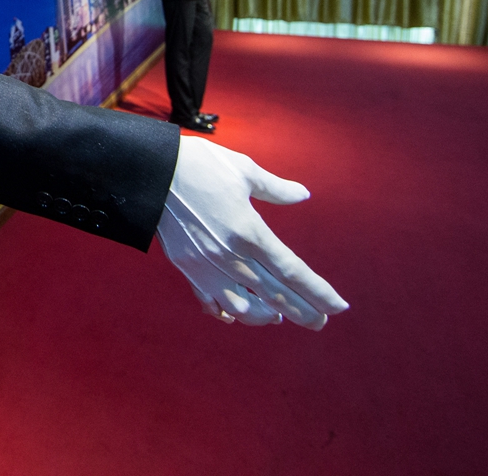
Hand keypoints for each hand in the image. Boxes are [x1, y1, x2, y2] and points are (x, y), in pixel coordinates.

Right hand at [157, 134, 347, 328]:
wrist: (149, 172)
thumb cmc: (200, 164)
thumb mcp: (244, 170)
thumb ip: (276, 188)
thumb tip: (303, 195)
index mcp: (250, 232)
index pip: (293, 271)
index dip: (318, 292)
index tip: (338, 307)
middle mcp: (231, 257)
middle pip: (275, 296)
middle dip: (302, 312)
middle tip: (320, 323)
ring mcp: (206, 267)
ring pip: (242, 308)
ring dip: (265, 316)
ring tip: (278, 318)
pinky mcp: (186, 268)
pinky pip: (209, 300)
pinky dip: (225, 312)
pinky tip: (235, 316)